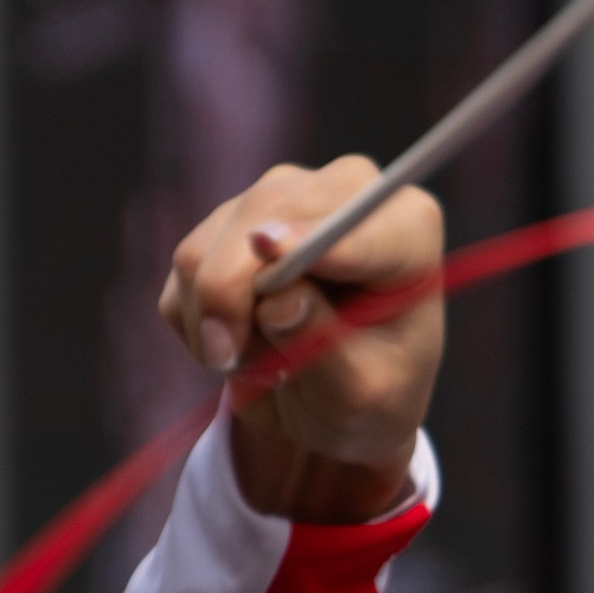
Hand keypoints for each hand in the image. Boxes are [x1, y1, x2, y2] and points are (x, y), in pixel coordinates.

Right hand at [159, 158, 444, 524]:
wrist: (340, 399)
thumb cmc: (371, 396)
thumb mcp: (362, 395)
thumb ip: (327, 347)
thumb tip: (281, 301)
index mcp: (407, 229)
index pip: (359, 227)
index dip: (310, 237)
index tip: (265, 246)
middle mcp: (346, 193)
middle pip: (263, 214)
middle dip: (230, 291)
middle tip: (227, 359)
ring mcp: (284, 197)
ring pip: (208, 245)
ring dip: (214, 318)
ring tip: (257, 363)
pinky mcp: (232, 219)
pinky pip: (185, 267)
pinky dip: (195, 318)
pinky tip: (238, 342)